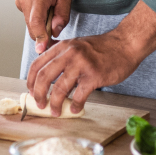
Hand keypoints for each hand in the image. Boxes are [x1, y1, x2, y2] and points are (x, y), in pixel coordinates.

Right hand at [15, 0, 72, 53]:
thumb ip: (62, 14)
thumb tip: (55, 30)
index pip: (36, 24)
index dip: (40, 39)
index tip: (42, 49)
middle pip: (32, 27)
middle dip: (44, 31)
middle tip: (57, 25)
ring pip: (30, 21)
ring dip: (41, 21)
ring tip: (52, 6)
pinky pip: (28, 13)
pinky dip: (36, 14)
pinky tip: (44, 2)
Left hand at [25, 1, 155, 115]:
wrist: (125, 45)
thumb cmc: (101, 47)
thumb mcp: (76, 43)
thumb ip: (60, 50)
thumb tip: (42, 56)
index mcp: (62, 46)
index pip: (37, 63)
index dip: (30, 80)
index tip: (31, 91)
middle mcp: (69, 54)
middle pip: (44, 76)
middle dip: (38, 94)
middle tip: (39, 104)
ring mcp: (81, 65)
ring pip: (60, 88)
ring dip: (54, 103)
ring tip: (55, 111)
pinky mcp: (94, 76)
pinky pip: (79, 95)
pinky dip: (75, 105)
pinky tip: (74, 109)